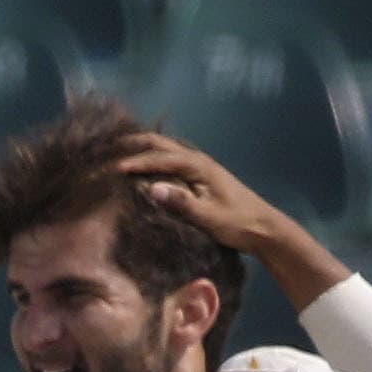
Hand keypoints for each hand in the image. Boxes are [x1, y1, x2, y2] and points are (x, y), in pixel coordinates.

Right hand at [116, 132, 303, 257]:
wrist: (263, 227)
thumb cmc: (237, 223)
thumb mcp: (208, 216)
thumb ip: (180, 202)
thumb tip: (151, 188)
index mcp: (197, 165)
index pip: (159, 158)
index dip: (135, 162)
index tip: (113, 168)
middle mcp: (197, 159)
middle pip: (160, 143)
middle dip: (134, 144)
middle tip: (108, 149)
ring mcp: (199, 166)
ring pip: (165, 148)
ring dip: (142, 148)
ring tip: (119, 151)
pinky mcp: (200, 175)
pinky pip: (170, 159)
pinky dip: (153, 158)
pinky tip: (143, 165)